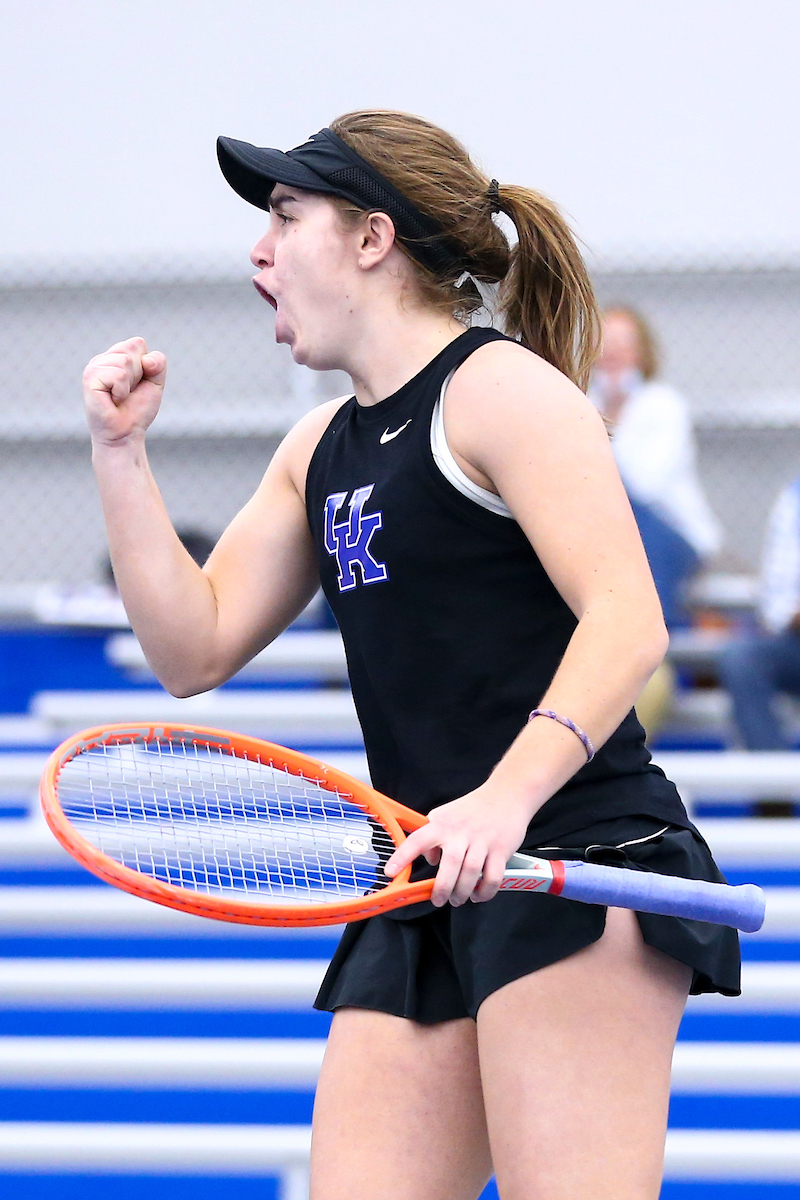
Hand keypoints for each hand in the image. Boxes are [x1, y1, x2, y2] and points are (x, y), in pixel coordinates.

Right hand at [83, 337, 166, 445]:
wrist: (125, 433)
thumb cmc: (137, 410)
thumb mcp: (155, 383)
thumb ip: (158, 363)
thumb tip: (147, 360)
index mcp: (115, 356)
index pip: (138, 343)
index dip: (146, 365)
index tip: (137, 384)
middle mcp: (102, 359)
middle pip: (132, 349)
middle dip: (138, 373)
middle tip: (128, 392)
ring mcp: (94, 367)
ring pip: (125, 361)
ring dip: (129, 384)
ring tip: (119, 396)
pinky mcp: (89, 378)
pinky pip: (118, 374)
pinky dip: (122, 391)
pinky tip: (113, 400)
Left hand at [384, 783, 534, 907]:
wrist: (507, 794)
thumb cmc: (473, 808)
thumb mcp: (446, 814)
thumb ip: (433, 835)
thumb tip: (428, 859)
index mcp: (442, 824)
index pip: (417, 840)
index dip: (402, 856)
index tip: (390, 872)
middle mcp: (461, 833)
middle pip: (449, 866)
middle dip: (442, 888)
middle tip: (438, 900)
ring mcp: (482, 841)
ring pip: (471, 873)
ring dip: (462, 892)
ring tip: (458, 899)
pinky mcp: (501, 850)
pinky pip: (493, 877)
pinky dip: (485, 891)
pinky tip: (479, 894)